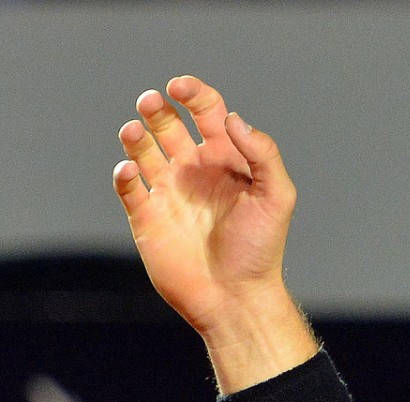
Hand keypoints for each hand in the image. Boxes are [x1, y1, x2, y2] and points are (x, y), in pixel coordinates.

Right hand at [113, 75, 315, 388]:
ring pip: (143, 150)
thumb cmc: (261, 250)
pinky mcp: (147, 217)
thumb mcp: (277, 198)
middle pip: (169, 124)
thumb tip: (232, 118)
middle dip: (158, 109)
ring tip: (135, 132)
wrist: (236, 298)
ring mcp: (170, 193)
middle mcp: (196, 172)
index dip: (193, 94)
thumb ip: (262, 154)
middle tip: (152, 103)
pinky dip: (124, 173)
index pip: (207, 113)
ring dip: (136, 135)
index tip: (180, 88)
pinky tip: (131, 171)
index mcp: (227, 161)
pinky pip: (127, 187)